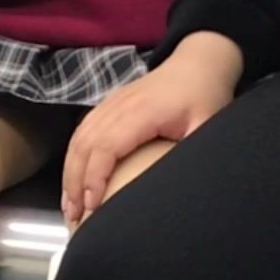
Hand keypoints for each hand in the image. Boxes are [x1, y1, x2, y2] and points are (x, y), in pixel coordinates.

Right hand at [62, 32, 242, 228]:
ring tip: (69, 206)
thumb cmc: (205, 94)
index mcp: (142, 111)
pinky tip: (73, 181)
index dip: (94, 177)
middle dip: (75, 183)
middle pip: (84, 145)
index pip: (106, 146)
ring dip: (69, 173)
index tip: (92, 205)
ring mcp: (110, 104)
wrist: (198, 62)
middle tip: (75, 216)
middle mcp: (118, 106)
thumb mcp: (209, 123)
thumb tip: (185, 188)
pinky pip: (82, 132)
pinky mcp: (108, 106)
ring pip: (78, 139)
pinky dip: (73, 158)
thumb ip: (195, 151)